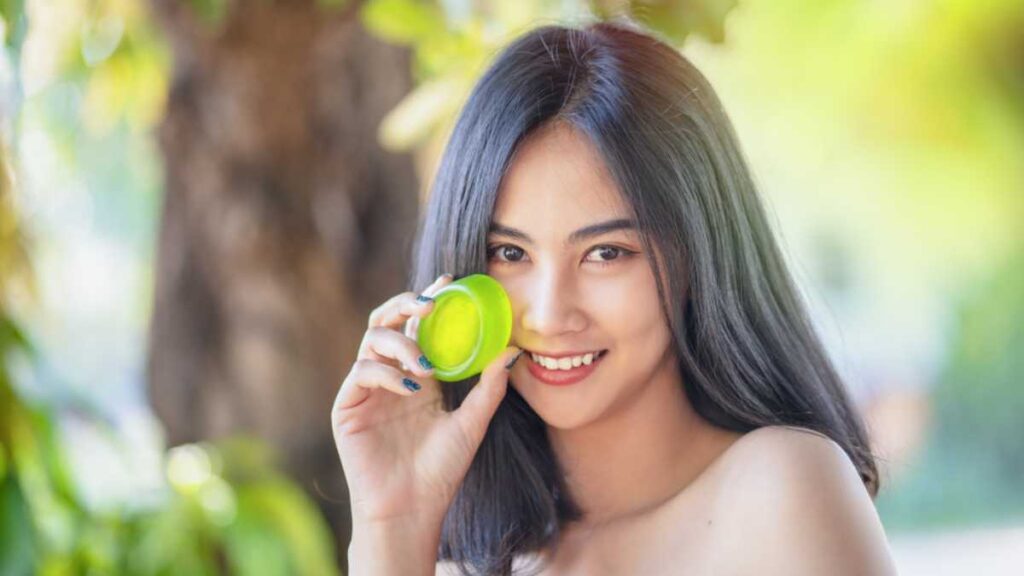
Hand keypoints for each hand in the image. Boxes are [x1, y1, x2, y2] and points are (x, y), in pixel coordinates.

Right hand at [331, 273, 522, 529]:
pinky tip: (410, 387)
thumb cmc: (441, 471)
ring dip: (401, 342)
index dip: (431, 301)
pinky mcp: (348, 406)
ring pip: (372, 339)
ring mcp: (367, 390)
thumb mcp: (472, 424)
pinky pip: (361, 371)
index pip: (421, 326)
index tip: (451, 283)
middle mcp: (390, 376)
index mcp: (418, 376)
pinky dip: (386, 372)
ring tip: (426, 364)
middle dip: (407, 304)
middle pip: (388, 321)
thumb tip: (512, 350)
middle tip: (432, 303)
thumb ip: (489, 388)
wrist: (411, 509)